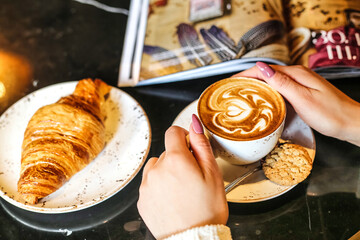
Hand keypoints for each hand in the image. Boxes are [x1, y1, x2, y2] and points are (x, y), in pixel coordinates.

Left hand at [137, 115, 228, 238]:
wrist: (193, 239)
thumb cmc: (206, 210)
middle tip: (193, 179)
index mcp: (175, 160)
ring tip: (181, 190)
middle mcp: (156, 169)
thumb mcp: (212, 173)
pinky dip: (160, 186)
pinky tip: (173, 199)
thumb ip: (201, 143)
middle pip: (167, 152)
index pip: (173, 132)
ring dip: (167, 172)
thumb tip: (194, 122)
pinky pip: (150, 183)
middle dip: (179, 159)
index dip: (184, 137)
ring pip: (157, 167)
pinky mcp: (142, 199)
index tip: (191, 148)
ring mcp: (146, 185)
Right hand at [233, 62, 359, 145]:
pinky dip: (267, 93)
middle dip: (247, 79)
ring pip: (272, 82)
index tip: (229, 82)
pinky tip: (263, 100)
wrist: (351, 123)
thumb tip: (261, 68)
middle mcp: (297, 75)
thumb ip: (281, 83)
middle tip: (232, 90)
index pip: (263, 70)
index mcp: (295, 74)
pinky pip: (279, 89)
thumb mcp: (302, 98)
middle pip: (266, 74)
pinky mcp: (302, 93)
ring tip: (242, 95)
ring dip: (256, 86)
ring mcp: (300, 84)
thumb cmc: (330, 114)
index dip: (244, 75)